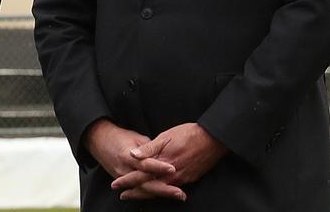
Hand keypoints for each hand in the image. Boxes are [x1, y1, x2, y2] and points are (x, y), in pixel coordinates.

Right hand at [83, 119, 184, 200]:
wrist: (98, 141)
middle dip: (163, 189)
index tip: (172, 168)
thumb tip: (163, 153)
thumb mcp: (135, 137)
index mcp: (127, 154)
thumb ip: (149, 147)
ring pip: (143, 189)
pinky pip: (139, 190)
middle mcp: (124, 168)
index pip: (144, 163)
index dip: (158, 166)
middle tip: (180, 193)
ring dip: (161, 194)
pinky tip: (165, 196)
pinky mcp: (123, 181)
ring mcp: (122, 177)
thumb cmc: (120, 137)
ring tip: (178, 196)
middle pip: (145, 182)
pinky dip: (152, 194)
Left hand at [113, 122, 227, 198]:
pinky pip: (173, 189)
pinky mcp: (190, 179)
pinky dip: (162, 192)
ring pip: (161, 190)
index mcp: (162, 163)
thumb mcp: (165, 137)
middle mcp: (171, 174)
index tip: (116, 184)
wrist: (212, 139)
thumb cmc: (188, 134)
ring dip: (147, 194)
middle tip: (122, 196)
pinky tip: (157, 192)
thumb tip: (132, 154)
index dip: (127, 181)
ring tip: (136, 196)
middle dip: (135, 192)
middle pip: (149, 187)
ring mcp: (182, 178)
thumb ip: (148, 148)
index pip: (141, 175)